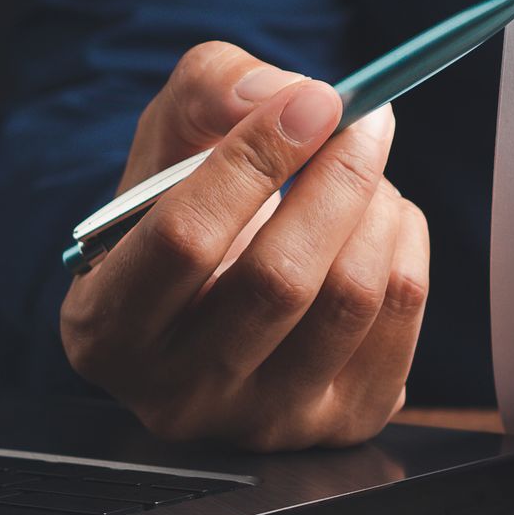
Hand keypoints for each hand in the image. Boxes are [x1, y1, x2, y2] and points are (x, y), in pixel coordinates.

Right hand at [60, 42, 429, 450]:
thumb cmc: (185, 208)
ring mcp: (265, 421)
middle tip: (367, 117)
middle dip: (339, 179)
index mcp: (106, 328)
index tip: (317, 99)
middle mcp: (178, 395)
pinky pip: (400, 318)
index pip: (186, 238)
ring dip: (376, 209)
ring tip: (361, 170)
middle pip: (281, 278)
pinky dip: (407, 245)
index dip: (258, 159)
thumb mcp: (167, 139)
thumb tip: (291, 93)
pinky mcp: (343, 424)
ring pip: (350, 298)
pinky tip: (383, 218)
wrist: (221, 298)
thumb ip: (209, 90)